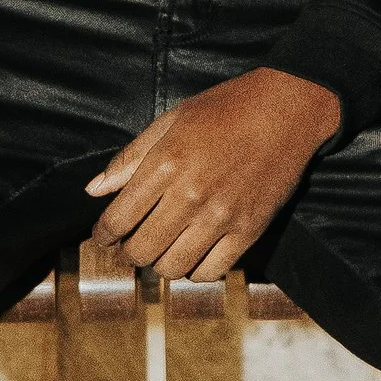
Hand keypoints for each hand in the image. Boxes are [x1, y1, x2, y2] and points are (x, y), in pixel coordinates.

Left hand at [85, 67, 341, 284]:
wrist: (287, 109)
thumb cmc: (225, 109)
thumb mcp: (171, 120)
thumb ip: (130, 158)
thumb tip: (94, 190)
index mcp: (166, 164)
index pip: (118, 220)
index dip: (102, 236)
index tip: (102, 238)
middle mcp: (190, 195)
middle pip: (141, 251)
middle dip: (127, 253)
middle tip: (129, 246)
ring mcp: (221, 217)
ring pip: (172, 267)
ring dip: (159, 264)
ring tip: (162, 250)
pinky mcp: (249, 230)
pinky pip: (211, 272)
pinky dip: (195, 270)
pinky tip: (193, 254)